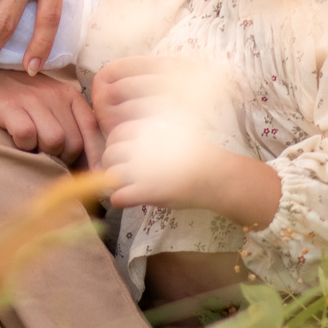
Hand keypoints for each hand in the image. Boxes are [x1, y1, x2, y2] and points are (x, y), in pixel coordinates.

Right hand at [0, 69, 102, 167]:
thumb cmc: (21, 99)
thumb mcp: (50, 105)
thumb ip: (71, 126)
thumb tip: (93, 167)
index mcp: (68, 95)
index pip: (92, 128)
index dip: (95, 155)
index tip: (95, 175)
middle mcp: (54, 94)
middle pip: (73, 142)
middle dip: (64, 158)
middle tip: (48, 156)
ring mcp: (31, 98)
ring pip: (54, 141)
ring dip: (44, 152)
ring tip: (33, 147)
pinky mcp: (9, 105)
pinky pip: (27, 135)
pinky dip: (23, 145)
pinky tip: (16, 140)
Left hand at [91, 55, 280, 226]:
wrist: (217, 175)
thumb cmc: (198, 154)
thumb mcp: (172, 130)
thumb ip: (149, 133)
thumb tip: (123, 142)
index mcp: (148, 126)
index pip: (116, 134)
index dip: (118, 146)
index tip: (126, 156)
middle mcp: (141, 144)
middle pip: (110, 154)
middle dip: (113, 164)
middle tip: (123, 174)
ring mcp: (142, 167)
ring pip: (110, 175)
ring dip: (114, 183)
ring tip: (126, 187)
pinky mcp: (146, 190)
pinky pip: (118, 196)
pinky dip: (119, 200)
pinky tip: (129, 200)